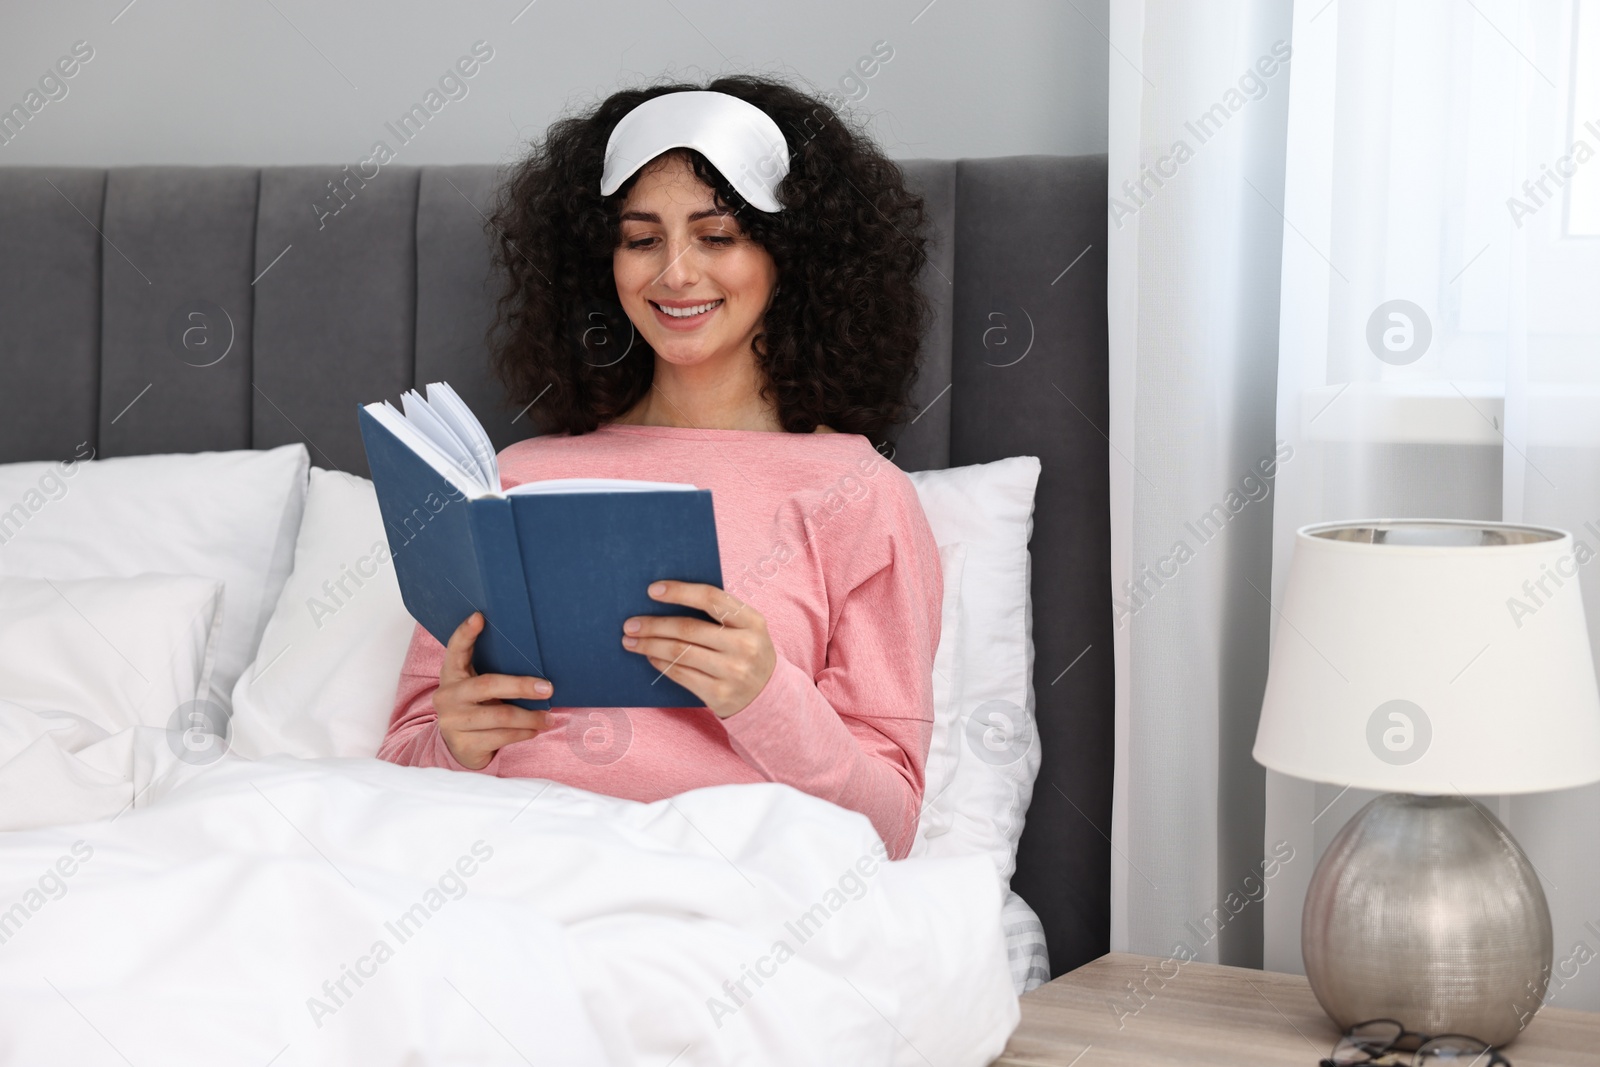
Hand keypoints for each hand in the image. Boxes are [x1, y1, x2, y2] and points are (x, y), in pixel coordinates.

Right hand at [434, 612, 554, 768]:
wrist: (460, 747)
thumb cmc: (478, 707)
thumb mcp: (478, 688)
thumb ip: (494, 673)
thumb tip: (537, 659)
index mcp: (451, 675)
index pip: (455, 649)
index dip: (465, 633)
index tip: (479, 617)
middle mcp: (447, 696)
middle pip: (488, 685)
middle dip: (521, 686)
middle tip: (548, 688)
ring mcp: (453, 722)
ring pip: (500, 716)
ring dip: (530, 717)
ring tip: (548, 717)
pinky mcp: (463, 744)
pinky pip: (501, 737)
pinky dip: (523, 733)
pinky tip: (534, 730)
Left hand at [622, 581, 775, 718]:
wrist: (768, 697)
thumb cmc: (747, 652)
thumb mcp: (746, 628)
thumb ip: (719, 613)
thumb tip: (668, 597)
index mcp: (752, 621)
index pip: (711, 599)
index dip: (680, 592)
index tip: (652, 590)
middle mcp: (744, 646)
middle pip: (688, 628)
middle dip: (654, 625)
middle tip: (630, 624)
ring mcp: (733, 672)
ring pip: (680, 652)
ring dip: (649, 645)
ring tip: (630, 641)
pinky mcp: (719, 694)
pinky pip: (681, 674)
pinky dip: (660, 663)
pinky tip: (650, 657)